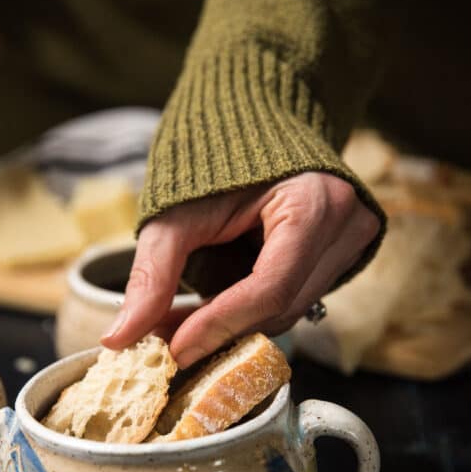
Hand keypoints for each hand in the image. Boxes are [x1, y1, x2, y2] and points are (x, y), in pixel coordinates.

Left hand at [102, 172, 380, 366]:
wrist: (255, 121)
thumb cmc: (218, 156)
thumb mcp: (177, 212)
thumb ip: (152, 274)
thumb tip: (120, 337)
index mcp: (314, 203)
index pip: (270, 288)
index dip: (220, 325)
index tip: (175, 350)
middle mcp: (345, 227)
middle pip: (280, 307)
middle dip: (219, 330)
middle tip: (164, 340)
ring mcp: (350, 243)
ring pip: (287, 311)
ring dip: (231, 324)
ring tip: (178, 322)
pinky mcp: (340, 256)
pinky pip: (293, 300)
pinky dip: (247, 311)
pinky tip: (209, 308)